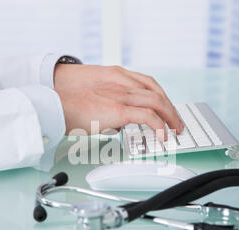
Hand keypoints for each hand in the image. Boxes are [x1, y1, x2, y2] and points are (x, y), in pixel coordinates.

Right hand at [54, 64, 183, 137]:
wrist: (61, 107)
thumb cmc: (75, 110)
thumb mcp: (100, 108)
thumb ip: (113, 114)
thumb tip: (120, 126)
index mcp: (119, 85)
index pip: (150, 88)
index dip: (163, 100)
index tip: (169, 113)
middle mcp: (123, 87)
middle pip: (158, 94)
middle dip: (172, 110)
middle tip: (178, 123)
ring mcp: (122, 97)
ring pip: (157, 103)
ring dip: (170, 117)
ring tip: (175, 130)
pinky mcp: (119, 110)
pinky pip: (147, 116)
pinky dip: (159, 126)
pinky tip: (163, 136)